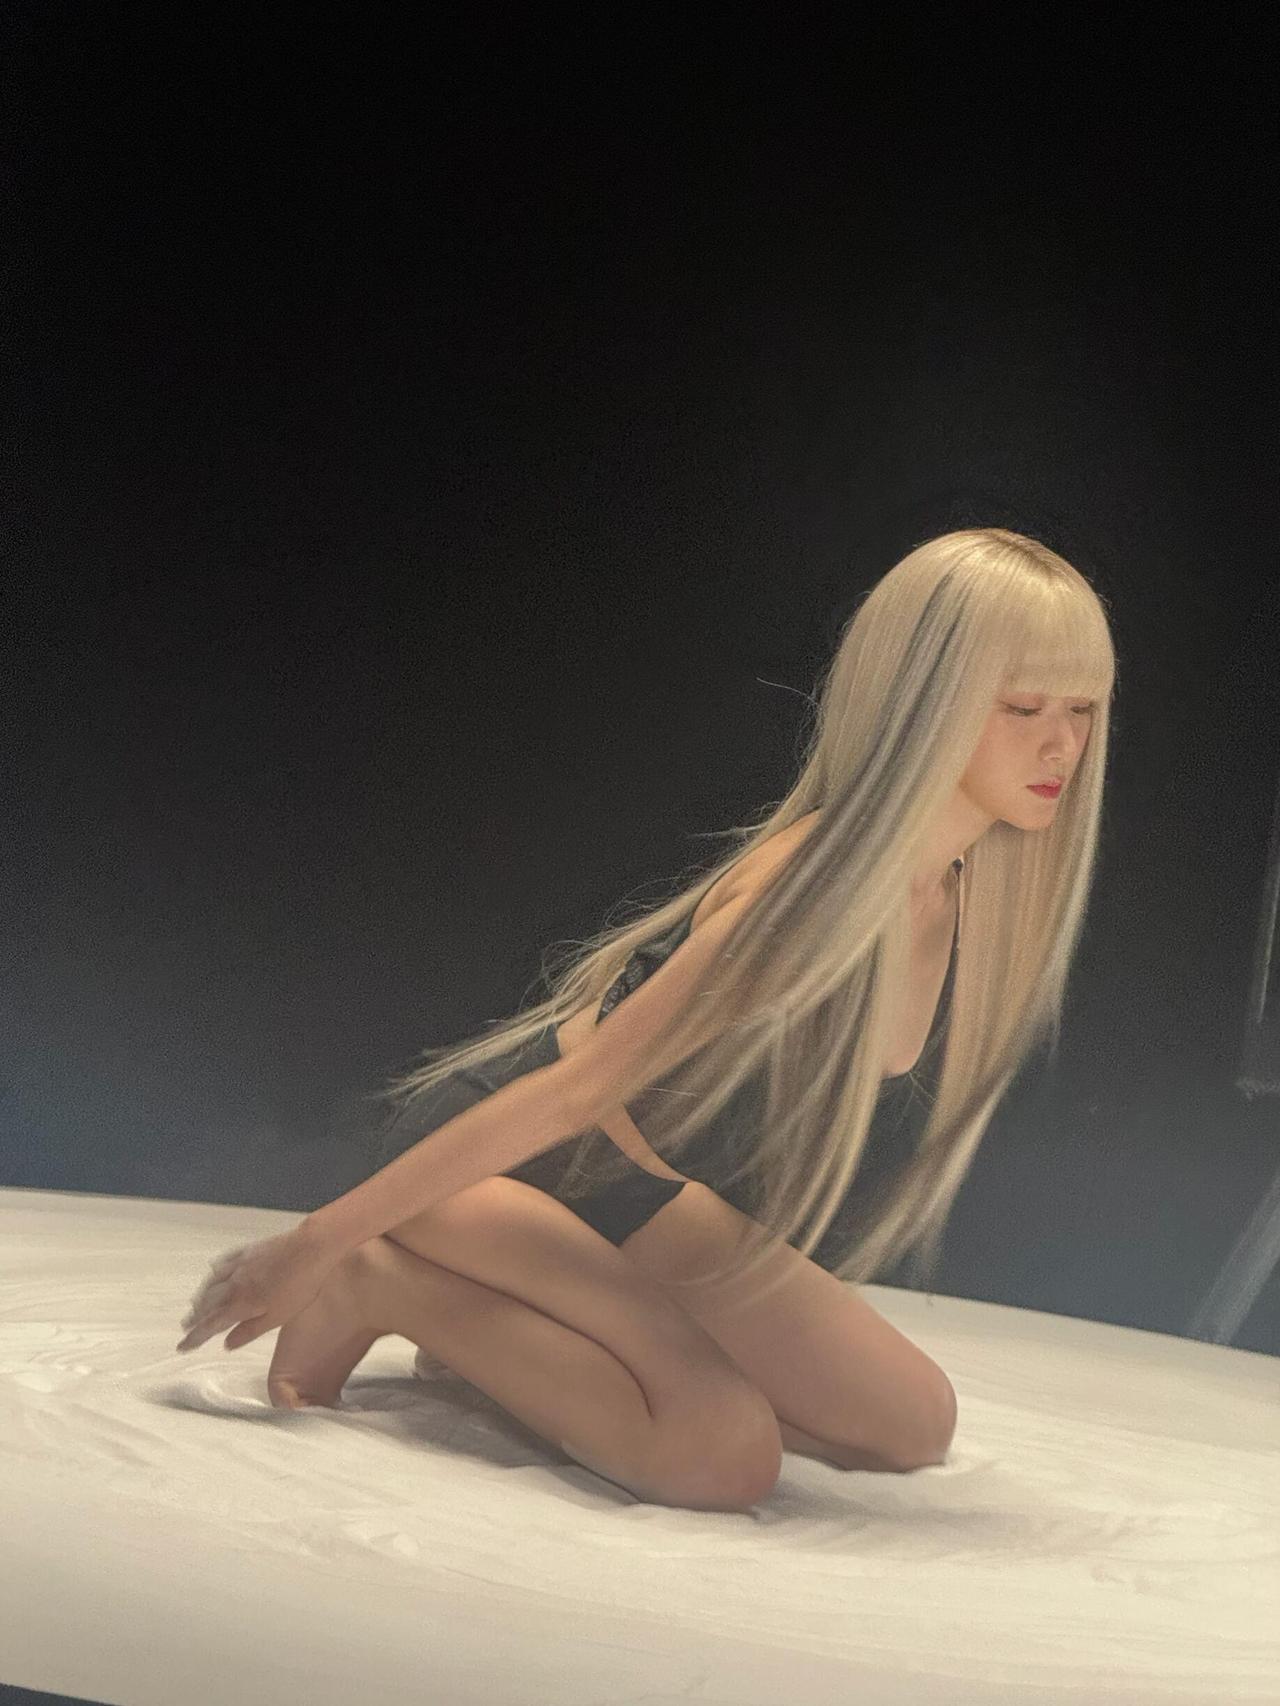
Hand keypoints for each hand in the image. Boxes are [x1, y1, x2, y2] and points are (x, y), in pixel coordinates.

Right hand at [175, 1226, 342, 1353]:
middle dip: (195, 1317)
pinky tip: (213, 1269)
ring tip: (195, 1304)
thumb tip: (226, 1344)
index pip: (211, 1324)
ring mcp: (240, 1264)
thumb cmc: (299, 1287)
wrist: (311, 1248)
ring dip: (201, 1295)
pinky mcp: (250, 1250)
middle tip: (185, 1326)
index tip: (182, 1347)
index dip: (195, 1337)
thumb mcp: (277, 1317)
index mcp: (240, 1304)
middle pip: (207, 1303)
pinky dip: (215, 1269)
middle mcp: (234, 1284)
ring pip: (213, 1282)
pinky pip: (225, 1261)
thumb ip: (249, 1331)